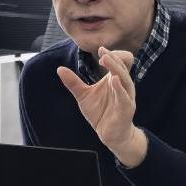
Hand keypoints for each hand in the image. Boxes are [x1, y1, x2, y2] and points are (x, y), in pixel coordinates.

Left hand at [57, 47, 148, 167]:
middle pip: (123, 66)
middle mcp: (123, 85)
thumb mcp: (84, 95)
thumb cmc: (100, 112)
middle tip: (102, 51)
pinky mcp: (126, 109)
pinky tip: (113, 80)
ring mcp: (126, 96)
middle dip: (114, 57)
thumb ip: (73, 83)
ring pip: (125, 78)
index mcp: (115, 79)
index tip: (100, 50)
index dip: (112, 54)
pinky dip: (120, 88)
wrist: (110, 134)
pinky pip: (125, 97)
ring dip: (116, 67)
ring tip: (106, 59)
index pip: (120, 60)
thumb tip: (59, 69)